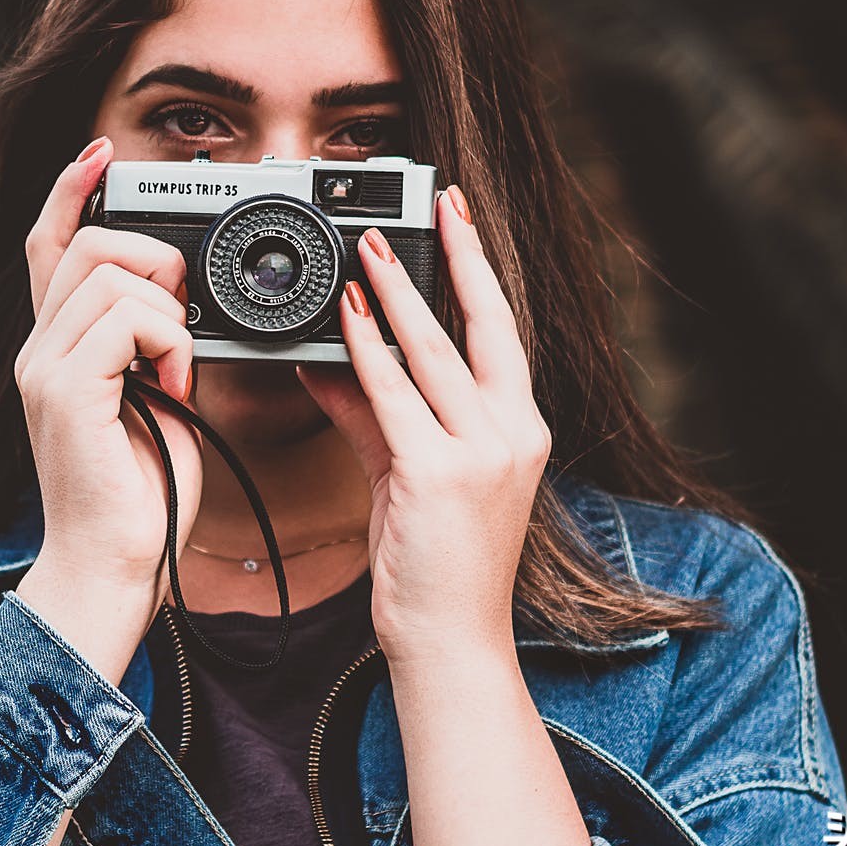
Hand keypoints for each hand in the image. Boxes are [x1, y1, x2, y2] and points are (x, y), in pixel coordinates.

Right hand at [12, 135, 202, 629]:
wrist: (111, 568)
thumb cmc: (137, 498)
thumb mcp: (154, 401)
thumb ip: (151, 347)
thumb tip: (183, 305)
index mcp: (56, 349)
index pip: (49, 245)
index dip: (70, 190)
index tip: (102, 153)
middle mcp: (38, 350)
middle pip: (90, 244)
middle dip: (154, 259)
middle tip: (183, 321)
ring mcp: (45, 368)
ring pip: (112, 274)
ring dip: (168, 312)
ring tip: (177, 369)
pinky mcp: (65, 390)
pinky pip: (126, 319)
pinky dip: (169, 343)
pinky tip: (174, 387)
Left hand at [297, 184, 551, 664]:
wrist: (451, 643)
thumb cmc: (436, 564)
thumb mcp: (406, 474)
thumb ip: (371, 413)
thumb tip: (327, 359)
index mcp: (519, 429)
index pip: (503, 331)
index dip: (481, 268)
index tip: (460, 216)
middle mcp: (513, 434)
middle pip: (485, 325)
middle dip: (457, 255)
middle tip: (430, 202)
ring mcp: (482, 455)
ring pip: (438, 353)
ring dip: (400, 293)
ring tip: (369, 247)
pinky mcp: (440, 477)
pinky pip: (396, 399)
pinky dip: (370, 354)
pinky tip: (348, 318)